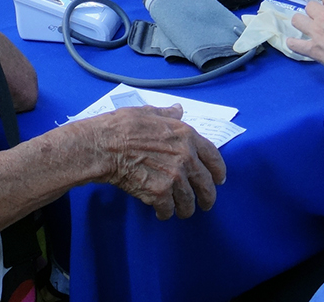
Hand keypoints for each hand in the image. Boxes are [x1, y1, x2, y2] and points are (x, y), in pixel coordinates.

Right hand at [93, 105, 225, 219]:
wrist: (104, 145)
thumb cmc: (122, 126)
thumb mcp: (149, 112)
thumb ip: (168, 114)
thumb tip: (178, 110)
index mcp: (186, 136)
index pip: (213, 157)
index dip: (218, 171)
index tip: (219, 179)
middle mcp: (185, 157)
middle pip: (206, 184)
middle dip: (208, 197)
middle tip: (206, 204)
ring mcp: (174, 177)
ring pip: (188, 201)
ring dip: (185, 208)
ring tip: (181, 211)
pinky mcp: (159, 194)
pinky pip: (168, 209)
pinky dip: (165, 213)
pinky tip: (162, 212)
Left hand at [289, 0, 323, 68]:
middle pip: (310, 6)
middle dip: (315, 12)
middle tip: (322, 19)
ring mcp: (317, 31)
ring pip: (297, 19)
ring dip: (302, 22)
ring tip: (307, 27)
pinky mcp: (313, 49)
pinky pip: (294, 44)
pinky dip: (294, 43)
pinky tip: (295, 43)